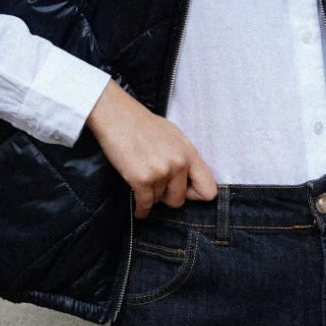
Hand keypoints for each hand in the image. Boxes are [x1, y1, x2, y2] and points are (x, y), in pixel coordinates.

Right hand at [85, 79, 217, 218]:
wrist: (117, 116)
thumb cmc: (142, 125)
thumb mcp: (173, 136)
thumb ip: (184, 158)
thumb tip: (189, 180)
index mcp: (189, 153)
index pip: (208, 190)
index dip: (195, 195)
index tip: (184, 193)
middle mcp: (179, 164)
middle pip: (179, 200)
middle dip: (166, 196)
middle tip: (156, 185)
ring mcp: (161, 172)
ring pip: (158, 201)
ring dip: (149, 195)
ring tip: (142, 179)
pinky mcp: (142, 179)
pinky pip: (144, 205)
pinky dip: (140, 210)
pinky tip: (139, 210)